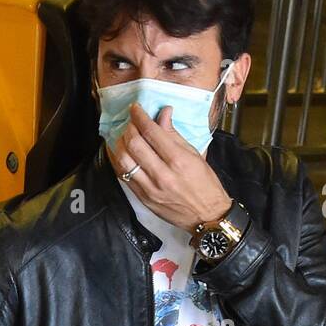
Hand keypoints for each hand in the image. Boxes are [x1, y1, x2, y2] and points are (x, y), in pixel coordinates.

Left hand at [113, 104, 231, 231]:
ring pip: (124, 160)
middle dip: (129, 127)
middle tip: (130, 121)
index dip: (140, 116)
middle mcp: (162, 174)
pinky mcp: (143, 198)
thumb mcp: (195, 155)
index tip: (136, 108)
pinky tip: (120, 152)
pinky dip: (118, 161)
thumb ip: (174, 135)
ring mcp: (150, 188)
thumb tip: (163, 113)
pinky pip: (124, 176)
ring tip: (124, 136)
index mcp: (178, 161)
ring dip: (120, 143)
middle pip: (134, 144)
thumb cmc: (205, 185)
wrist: (206, 217)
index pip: (152, 132)